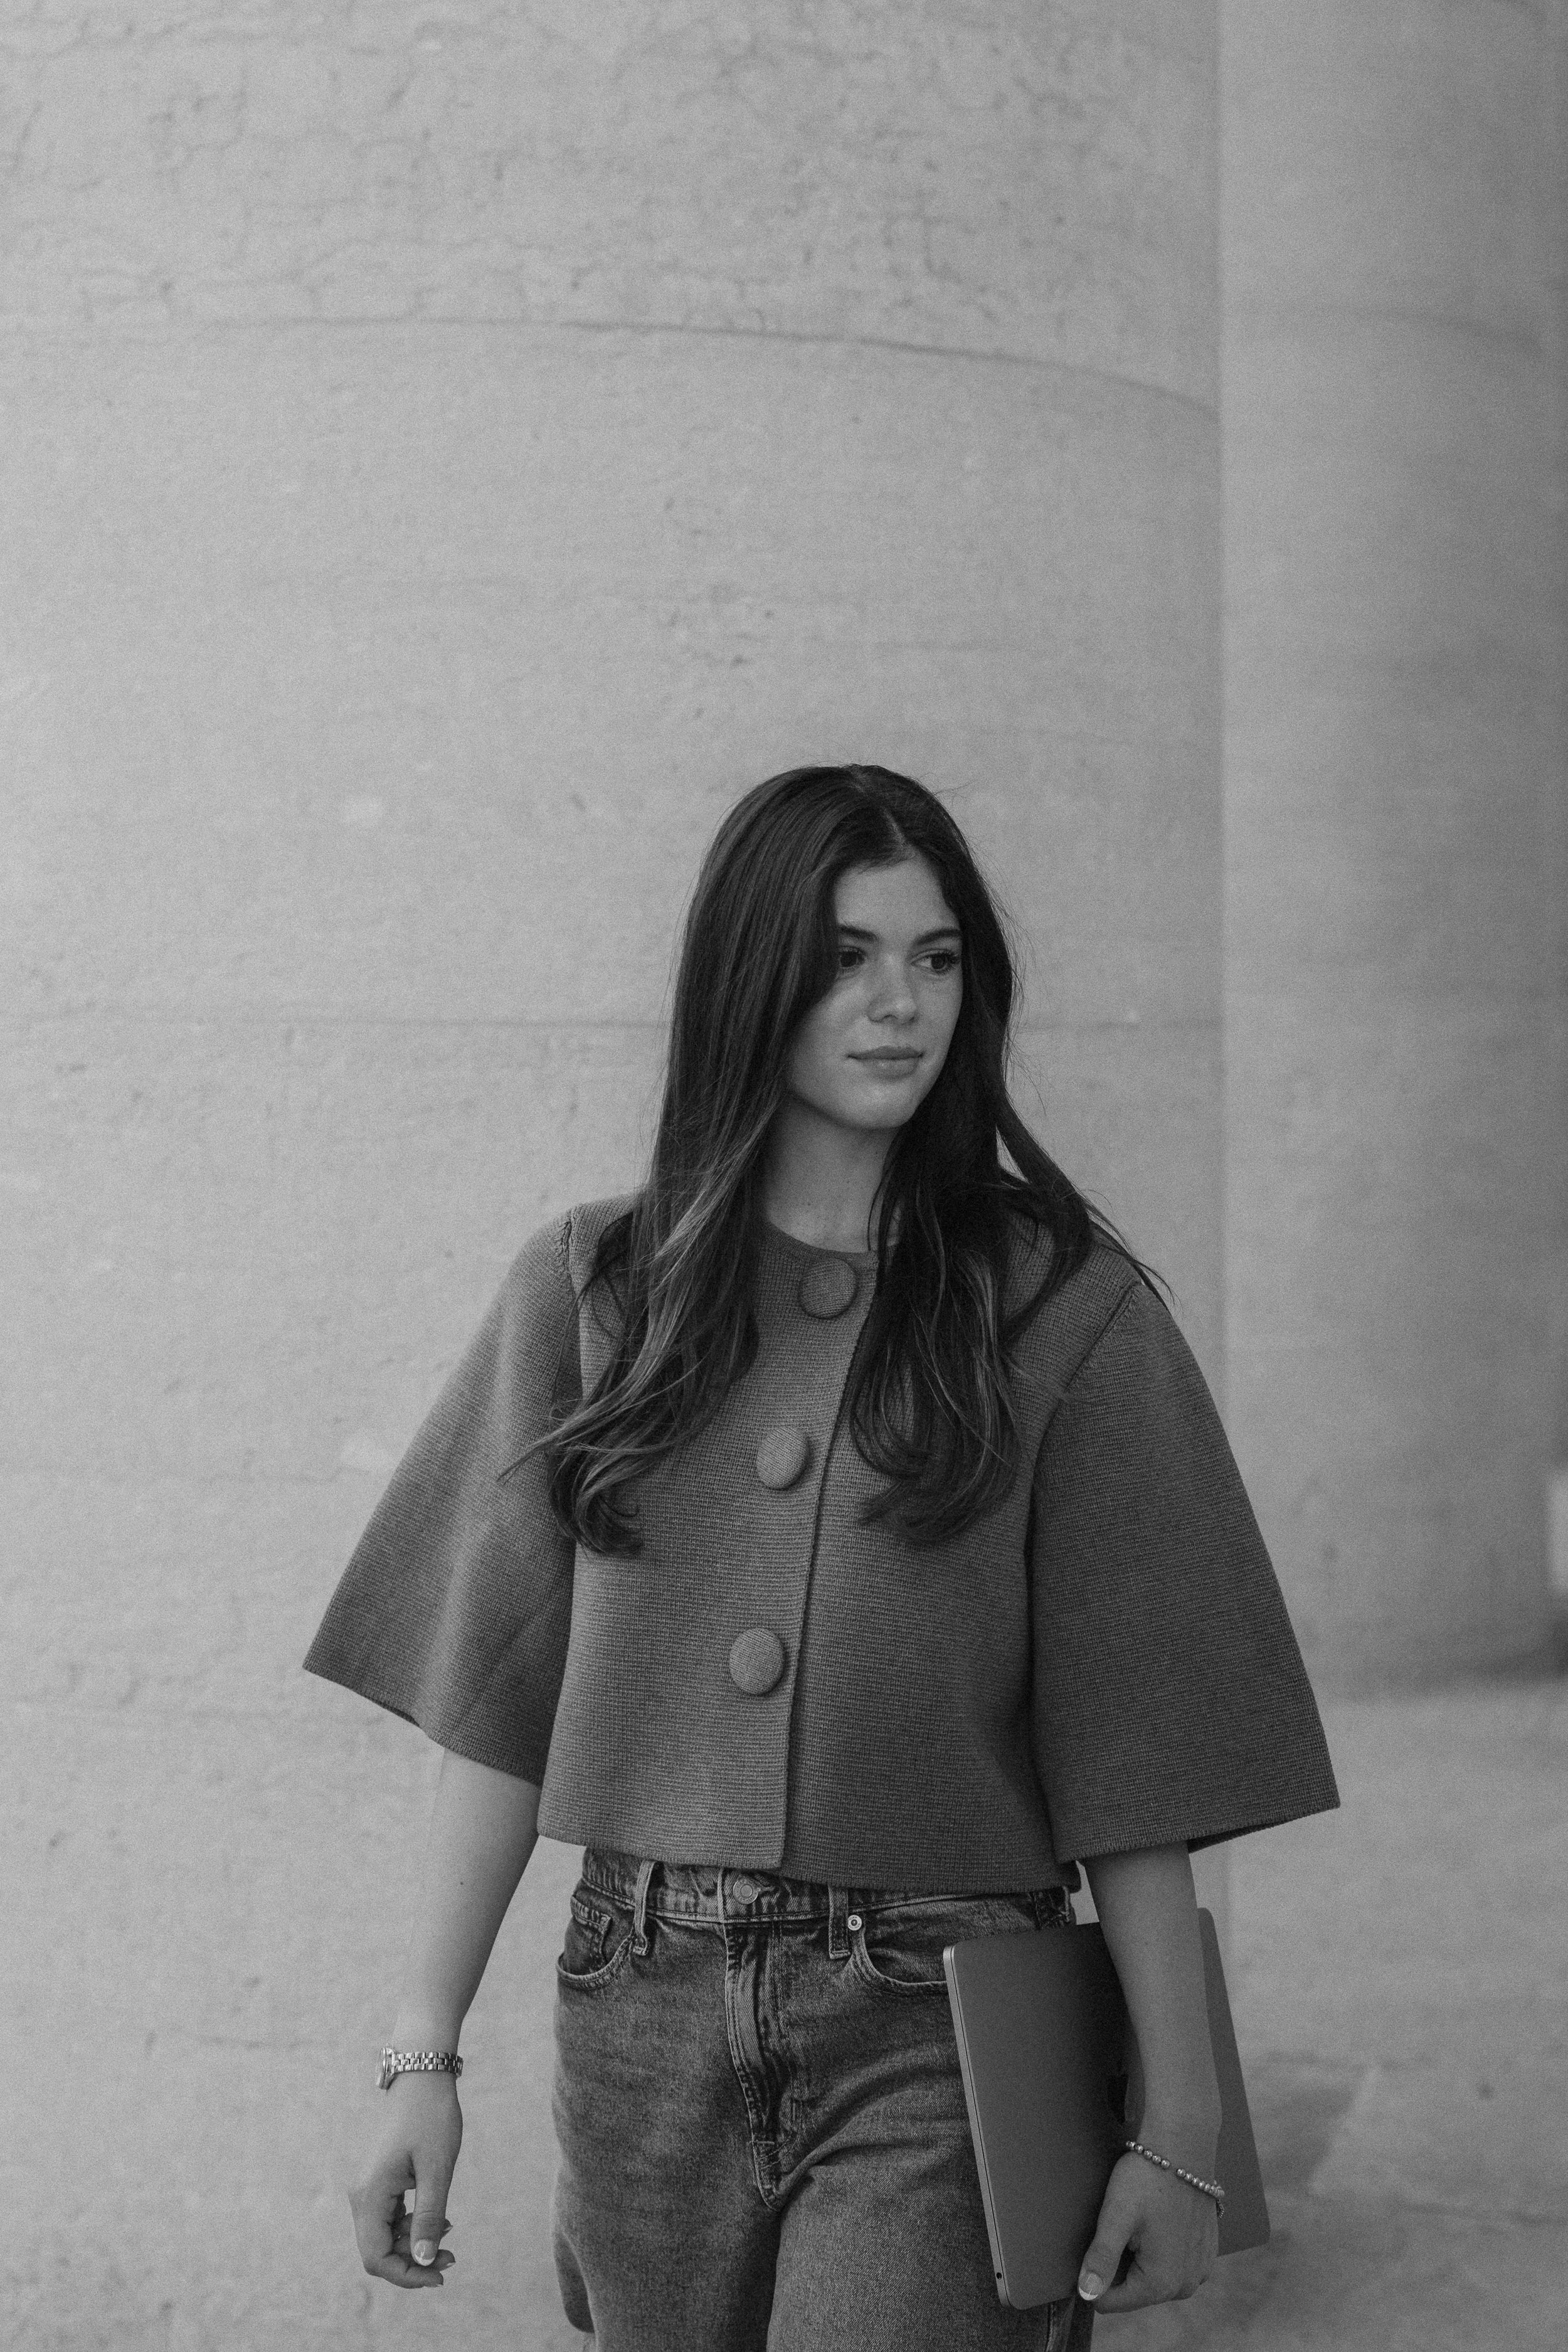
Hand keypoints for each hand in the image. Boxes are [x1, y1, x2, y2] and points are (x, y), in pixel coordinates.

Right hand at [348, 2071, 462, 2289]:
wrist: (421, 2073)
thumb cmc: (431, 2117)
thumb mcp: (437, 2169)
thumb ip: (428, 2217)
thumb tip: (423, 2261)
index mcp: (370, 2194)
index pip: (376, 2257)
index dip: (407, 2274)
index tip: (441, 2274)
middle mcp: (362, 2194)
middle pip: (378, 2249)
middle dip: (413, 2260)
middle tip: (453, 2256)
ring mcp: (368, 2186)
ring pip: (383, 2234)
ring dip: (414, 2243)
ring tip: (451, 2232)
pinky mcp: (379, 2179)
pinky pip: (388, 2216)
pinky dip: (411, 2224)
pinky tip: (438, 2217)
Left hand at [1075, 2148, 1218, 2313]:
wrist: (1184, 2144)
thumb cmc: (1147, 2177)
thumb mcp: (1116, 2215)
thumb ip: (1101, 2258)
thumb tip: (1086, 2294)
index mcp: (1162, 2282)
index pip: (1110, 2301)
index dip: (1095, 2273)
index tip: (1099, 2240)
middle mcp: (1186, 2285)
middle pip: (1132, 2290)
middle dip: (1120, 2263)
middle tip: (1122, 2225)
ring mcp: (1199, 2269)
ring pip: (1151, 2277)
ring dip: (1140, 2255)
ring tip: (1140, 2220)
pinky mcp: (1205, 2253)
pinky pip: (1172, 2264)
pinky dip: (1159, 2248)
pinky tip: (1157, 2220)